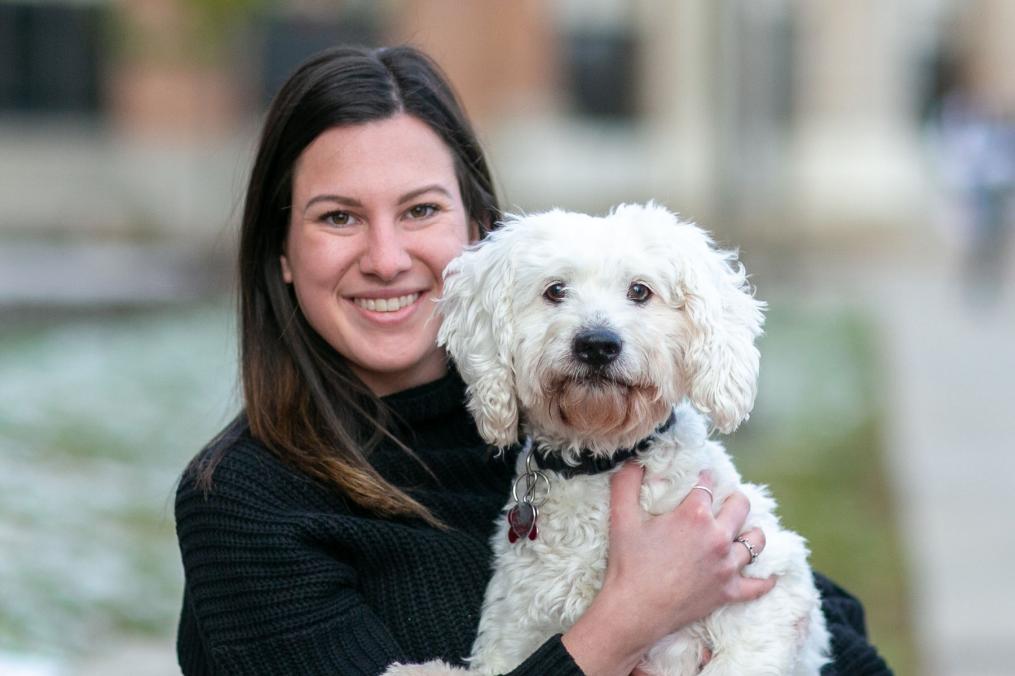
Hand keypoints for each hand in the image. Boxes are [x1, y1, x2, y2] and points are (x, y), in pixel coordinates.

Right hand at [562, 463, 774, 675]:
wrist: (634, 611)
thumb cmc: (628, 564)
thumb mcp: (622, 518)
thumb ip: (626, 483)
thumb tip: (632, 460)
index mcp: (694, 515)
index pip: (708, 485)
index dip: (705, 479)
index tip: (703, 478)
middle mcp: (717, 537)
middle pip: (740, 507)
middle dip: (735, 499)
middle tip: (727, 500)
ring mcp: (726, 566)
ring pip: (755, 542)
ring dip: (752, 533)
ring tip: (745, 530)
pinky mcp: (729, 592)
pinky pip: (758, 585)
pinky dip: (765, 580)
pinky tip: (769, 575)